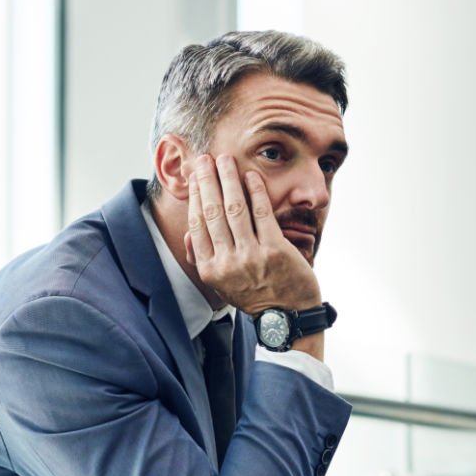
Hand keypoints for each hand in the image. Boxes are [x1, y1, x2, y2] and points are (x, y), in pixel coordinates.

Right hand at [184, 153, 320, 313]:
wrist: (286, 316)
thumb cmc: (253, 295)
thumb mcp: (221, 285)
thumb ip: (202, 260)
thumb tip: (188, 235)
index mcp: (210, 269)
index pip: (198, 225)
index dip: (196, 197)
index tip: (195, 177)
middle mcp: (227, 262)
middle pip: (213, 212)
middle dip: (207, 180)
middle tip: (205, 159)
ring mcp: (251, 256)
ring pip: (234, 208)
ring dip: (228, 179)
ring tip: (225, 160)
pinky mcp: (275, 250)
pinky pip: (262, 214)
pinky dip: (255, 191)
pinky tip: (251, 175)